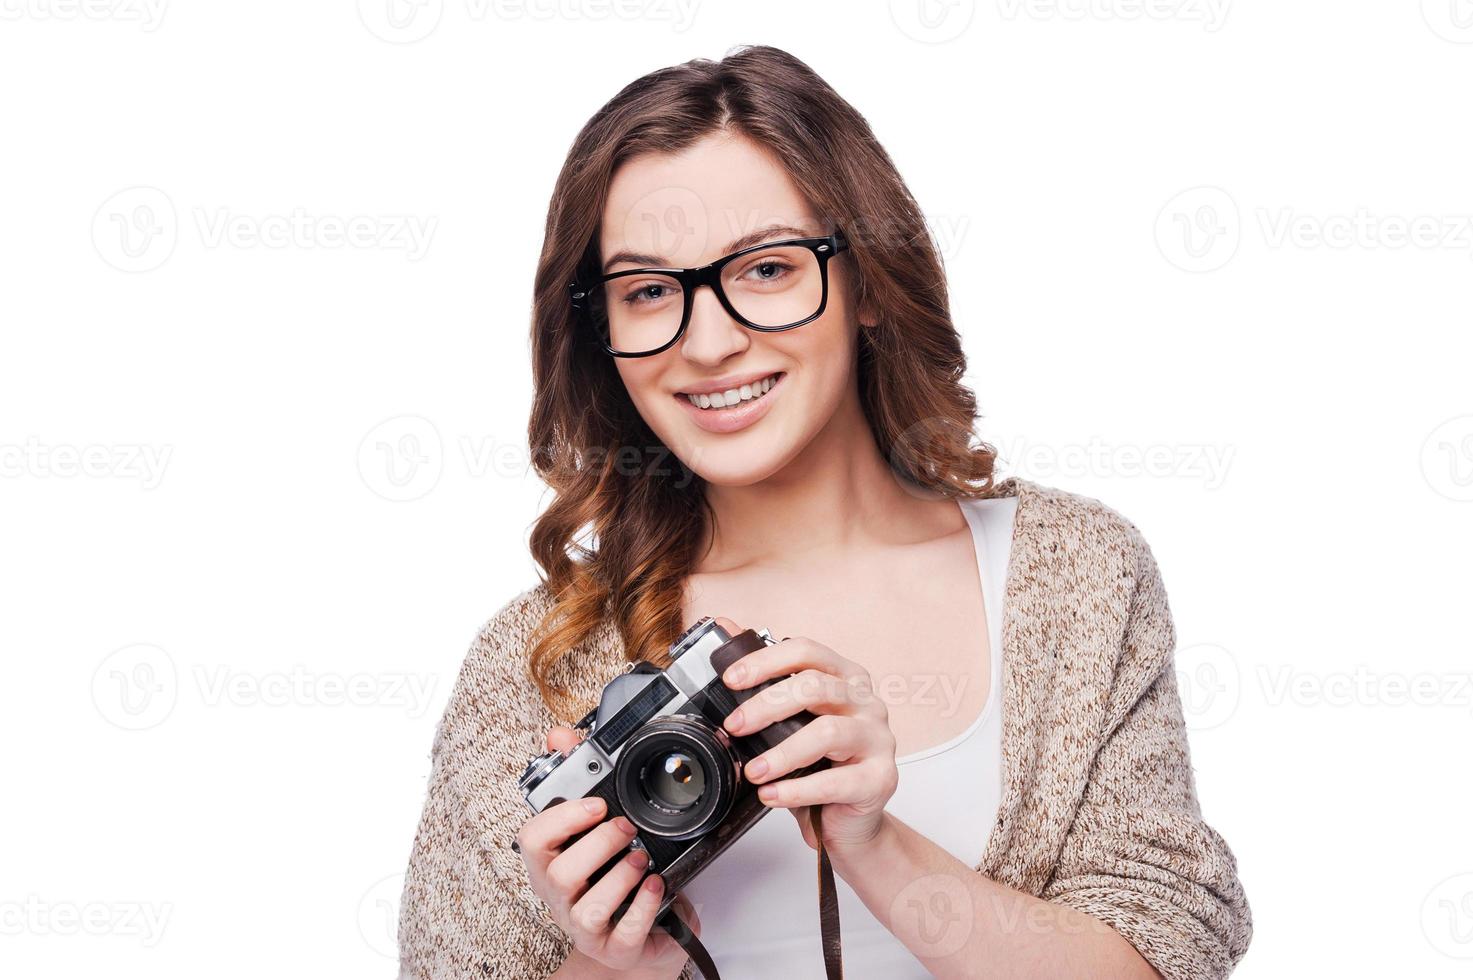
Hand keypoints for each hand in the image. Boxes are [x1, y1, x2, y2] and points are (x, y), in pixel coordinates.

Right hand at [517, 726, 700, 977]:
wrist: (632, 936)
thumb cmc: (607, 877)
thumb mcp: (591, 828)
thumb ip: (576, 776)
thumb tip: (559, 735)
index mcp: (549, 862)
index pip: (530, 840)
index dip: (562, 820)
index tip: (596, 804)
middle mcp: (559, 896)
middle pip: (561, 874)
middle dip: (599, 844)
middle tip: (627, 828)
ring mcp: (584, 926)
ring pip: (589, 907)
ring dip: (620, 876)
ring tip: (642, 859)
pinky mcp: (614, 949)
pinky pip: (624, 933)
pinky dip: (644, 906)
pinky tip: (656, 886)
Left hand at [711, 617, 898, 851]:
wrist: (846, 819)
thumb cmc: (818, 764)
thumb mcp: (789, 721)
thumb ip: (763, 679)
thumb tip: (726, 629)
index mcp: (845, 678)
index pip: (806, 651)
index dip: (766, 661)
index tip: (732, 681)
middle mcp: (866, 702)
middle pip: (815, 687)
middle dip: (766, 706)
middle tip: (735, 727)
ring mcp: (878, 739)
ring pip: (827, 732)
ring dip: (782, 753)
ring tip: (753, 771)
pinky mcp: (880, 778)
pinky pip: (835, 781)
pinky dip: (797, 790)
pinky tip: (772, 794)